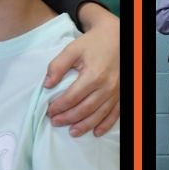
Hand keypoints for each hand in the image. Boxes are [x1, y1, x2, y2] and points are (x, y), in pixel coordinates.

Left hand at [44, 15, 119, 136]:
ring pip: (98, 115)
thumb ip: (58, 65)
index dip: (59, 106)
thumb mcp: (73, 49)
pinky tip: (95, 132)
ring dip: (84, 126)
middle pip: (84, 109)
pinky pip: (114, 114)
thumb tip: (47, 85)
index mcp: (93, 75)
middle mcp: (106, 87)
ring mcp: (115, 92)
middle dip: (68, 118)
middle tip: (55, 122)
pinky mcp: (122, 95)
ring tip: (72, 132)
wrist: (117, 37)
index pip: (72, 97)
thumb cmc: (94, 43)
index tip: (49, 111)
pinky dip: (105, 125)